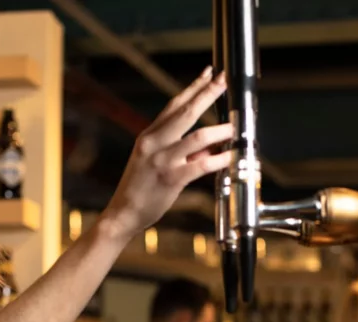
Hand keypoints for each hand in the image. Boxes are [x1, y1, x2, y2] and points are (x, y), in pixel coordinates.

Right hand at [101, 67, 232, 242]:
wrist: (123, 212)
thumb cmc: (140, 188)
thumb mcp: (155, 162)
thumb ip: (181, 151)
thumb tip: (209, 147)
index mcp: (149, 135)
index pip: (174, 104)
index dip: (193, 87)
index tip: (208, 73)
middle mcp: (154, 142)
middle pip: (186, 111)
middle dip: (207, 93)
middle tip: (224, 80)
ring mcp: (163, 160)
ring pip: (197, 137)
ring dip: (219, 130)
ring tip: (234, 126)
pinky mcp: (171, 178)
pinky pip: (201, 165)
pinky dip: (219, 159)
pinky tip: (230, 156)